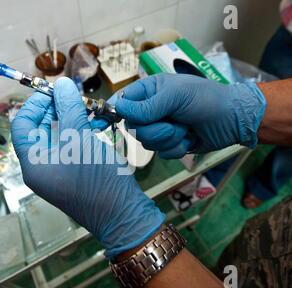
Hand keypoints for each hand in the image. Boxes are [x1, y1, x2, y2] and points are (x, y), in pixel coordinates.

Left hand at [12, 77, 164, 259]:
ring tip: (91, 107)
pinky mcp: (75, 172)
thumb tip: (61, 84)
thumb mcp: (80, 139)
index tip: (53, 91)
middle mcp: (42, 167)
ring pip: (59, 135)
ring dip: (73, 118)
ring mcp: (58, 171)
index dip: (35, 104)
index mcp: (34, 163)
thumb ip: (68, 109)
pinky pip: (73, 145)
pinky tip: (99, 122)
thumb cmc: (97, 180)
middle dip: (57, 109)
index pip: (22, 125)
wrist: (123, 215)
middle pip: (40, 128)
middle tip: (74, 96)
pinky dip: (83, 131)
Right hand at [114, 73, 266, 158]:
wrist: (233, 120)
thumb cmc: (207, 99)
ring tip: (186, 128)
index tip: (98, 125)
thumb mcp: (176, 96)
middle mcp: (150, 110)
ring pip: (147, 142)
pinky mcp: (169, 144)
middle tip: (175, 121)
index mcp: (149, 91)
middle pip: (133, 127)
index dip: (110, 113)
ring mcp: (159, 128)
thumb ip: (147, 106)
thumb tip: (119, 110)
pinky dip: (177, 148)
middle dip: (156, 129)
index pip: (121, 103)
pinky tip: (189, 138)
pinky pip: (161, 153)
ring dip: (169, 138)